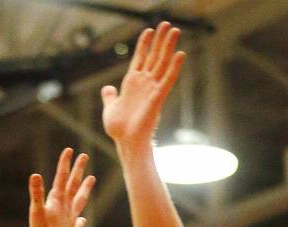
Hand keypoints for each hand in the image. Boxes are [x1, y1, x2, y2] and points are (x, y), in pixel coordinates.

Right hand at [29, 148, 95, 226]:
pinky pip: (78, 223)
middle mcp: (66, 207)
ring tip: (92, 178)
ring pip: (80, 199)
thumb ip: (36, 193)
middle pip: (73, 184)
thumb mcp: (36, 211)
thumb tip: (35, 175)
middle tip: (84, 156)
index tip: (69, 150)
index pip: (61, 178)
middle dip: (78, 170)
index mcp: (57, 200)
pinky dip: (80, 220)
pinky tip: (82, 219)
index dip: (64, 164)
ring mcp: (71, 218)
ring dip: (85, 188)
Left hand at [101, 22, 184, 148]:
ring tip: (175, 30)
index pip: (140, 59)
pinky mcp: (158, 98)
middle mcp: (144, 83)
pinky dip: (174, 67)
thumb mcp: (110, 108)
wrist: (125, 141)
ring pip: (162, 63)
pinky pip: (168, 80)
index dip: (144, 45)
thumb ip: (110, 97)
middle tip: (167, 23)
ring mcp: (152, 89)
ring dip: (169, 47)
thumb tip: (107, 88)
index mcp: (132, 84)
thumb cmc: (119, 128)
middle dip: (160, 40)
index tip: (148, 30)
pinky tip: (180, 54)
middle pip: (154, 57)